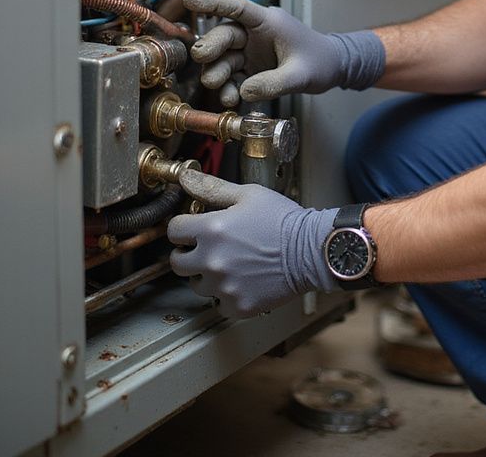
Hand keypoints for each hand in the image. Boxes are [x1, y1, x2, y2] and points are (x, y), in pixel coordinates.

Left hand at [168, 169, 338, 317]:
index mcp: (212, 230)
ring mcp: (224, 286)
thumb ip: (213, 188)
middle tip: (208, 249)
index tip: (194, 229)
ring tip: (230, 264)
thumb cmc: (283, 220)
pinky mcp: (237, 305)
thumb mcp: (249, 195)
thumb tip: (186, 179)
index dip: (184, 227)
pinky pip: (218, 303)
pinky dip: (227, 294)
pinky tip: (242, 280)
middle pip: (177, 262)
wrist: (311, 250)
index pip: (174, 230)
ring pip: (197, 285)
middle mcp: (212, 260)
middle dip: (189, 253)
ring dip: (207, 275)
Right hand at [183, 0, 384, 105]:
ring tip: (218, 88)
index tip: (188, 0)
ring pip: (224, 58)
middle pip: (224, 36)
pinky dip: (228, 88)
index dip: (212, 2)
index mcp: (268, 22)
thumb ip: (274, 83)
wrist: (332, 70)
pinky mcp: (252, 69)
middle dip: (210, 47)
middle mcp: (255, 34)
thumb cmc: (321, 61)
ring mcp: (252, 52)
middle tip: (202, 59)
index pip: (236, 7)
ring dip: (217, 72)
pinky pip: (233, 76)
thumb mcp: (301, 74)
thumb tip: (244, 92)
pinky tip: (230, 99)